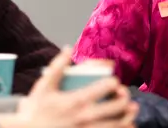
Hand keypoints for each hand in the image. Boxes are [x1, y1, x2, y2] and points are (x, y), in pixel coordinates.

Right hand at [0, 48, 137, 127]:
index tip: (114, 82)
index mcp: (76, 100)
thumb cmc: (35, 110)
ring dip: (128, 117)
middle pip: (116, 106)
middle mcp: (85, 116)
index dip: (114, 83)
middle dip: (124, 99)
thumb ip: (57, 66)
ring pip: (116, 124)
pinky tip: (126, 127)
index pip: (104, 87)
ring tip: (132, 111)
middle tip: (125, 96)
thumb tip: (68, 48)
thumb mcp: (44, 86)